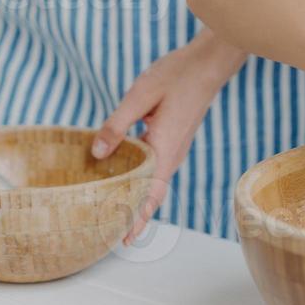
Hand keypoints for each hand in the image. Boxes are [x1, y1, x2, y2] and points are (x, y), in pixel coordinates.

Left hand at [94, 31, 247, 241]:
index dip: (137, 218)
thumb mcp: (139, 96)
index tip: (126, 240)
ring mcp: (175, 148)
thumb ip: (117, 125)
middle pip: (154, 195)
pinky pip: (158, 168)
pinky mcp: (174, 139)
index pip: (150, 193)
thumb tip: (96, 152)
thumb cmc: (176, 75)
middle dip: (136, 216)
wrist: (208, 63)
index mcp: (164, 148)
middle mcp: (172, 154)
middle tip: (116, 236)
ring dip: (140, 200)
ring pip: (156, 183)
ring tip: (119, 213)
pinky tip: (128, 178)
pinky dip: (144, 181)